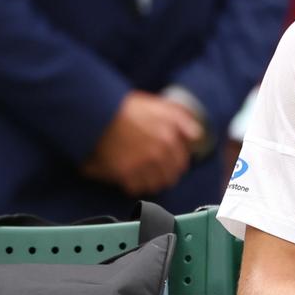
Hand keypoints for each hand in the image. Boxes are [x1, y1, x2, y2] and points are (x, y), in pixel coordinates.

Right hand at [83, 91, 202, 195]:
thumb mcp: (158, 105)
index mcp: (170, 136)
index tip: (167, 163)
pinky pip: (136, 188)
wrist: (97, 113)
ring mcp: (142, 163)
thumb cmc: (126, 108)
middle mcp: (159, 151)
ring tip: (142, 176)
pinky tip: (129, 179)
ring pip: (155, 185)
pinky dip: (134, 186)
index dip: (175, 163)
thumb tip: (197, 135)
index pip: (182, 161)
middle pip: (170, 176)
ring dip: (151, 182)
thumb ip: (181, 119)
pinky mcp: (124, 173)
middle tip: (154, 171)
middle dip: (165, 175)